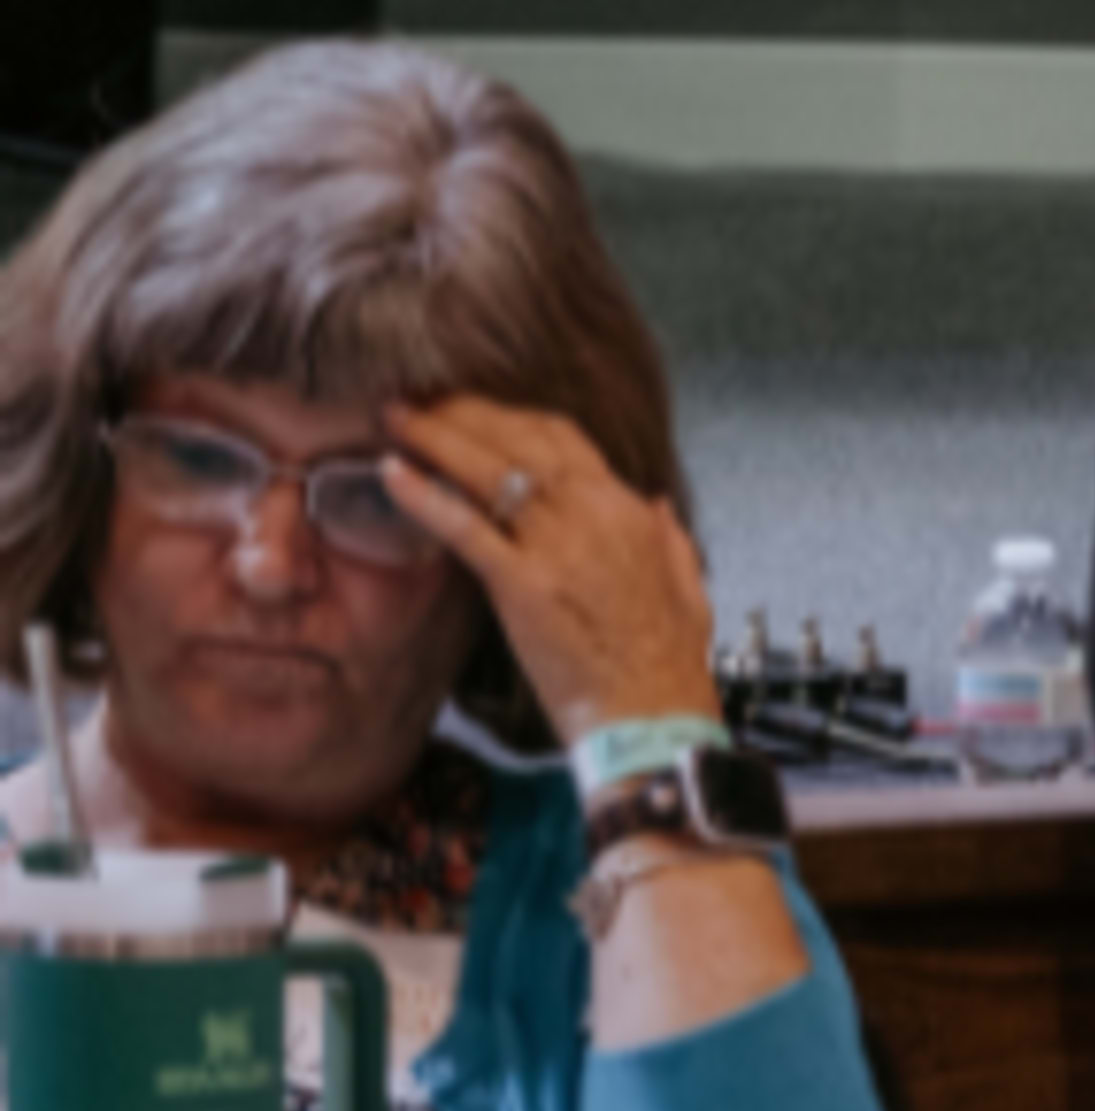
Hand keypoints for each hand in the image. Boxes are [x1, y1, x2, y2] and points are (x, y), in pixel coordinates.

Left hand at [381, 399, 721, 742]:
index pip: (562, 438)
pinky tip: (391, 472)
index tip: (472, 407)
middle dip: (465, 411)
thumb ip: (668, 536)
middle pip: (520, 439)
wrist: (653, 713)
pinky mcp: (524, 585)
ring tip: (396, 415)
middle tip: (419, 396)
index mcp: (627, 510)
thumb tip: (656, 503)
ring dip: (437, 435)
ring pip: (490, 470)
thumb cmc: (667, 660)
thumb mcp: (686, 583)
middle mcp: (593, 513)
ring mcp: (557, 546)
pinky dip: (425, 495)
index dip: (510, 415)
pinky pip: (467, 528)